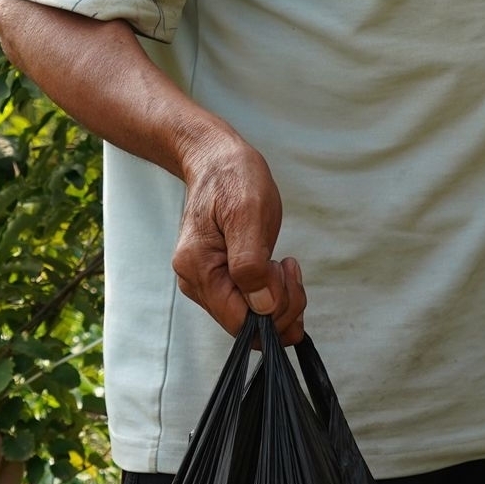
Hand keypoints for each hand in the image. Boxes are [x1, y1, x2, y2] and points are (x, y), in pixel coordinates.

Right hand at [173, 133, 305, 343]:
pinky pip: (248, 304)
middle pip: (244, 324)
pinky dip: (270, 295)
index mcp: (198, 267)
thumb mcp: (249, 212)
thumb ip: (252, 263)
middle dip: (279, 305)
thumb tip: (262, 308)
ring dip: (278, 300)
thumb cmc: (232, 178)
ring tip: (285, 265)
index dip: (272, 314)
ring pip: (249, 317)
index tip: (286, 276)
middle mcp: (195, 281)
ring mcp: (205, 281)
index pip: (238, 322)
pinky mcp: (218, 277)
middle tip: (289, 268)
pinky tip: (276, 269)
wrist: (216, 159)